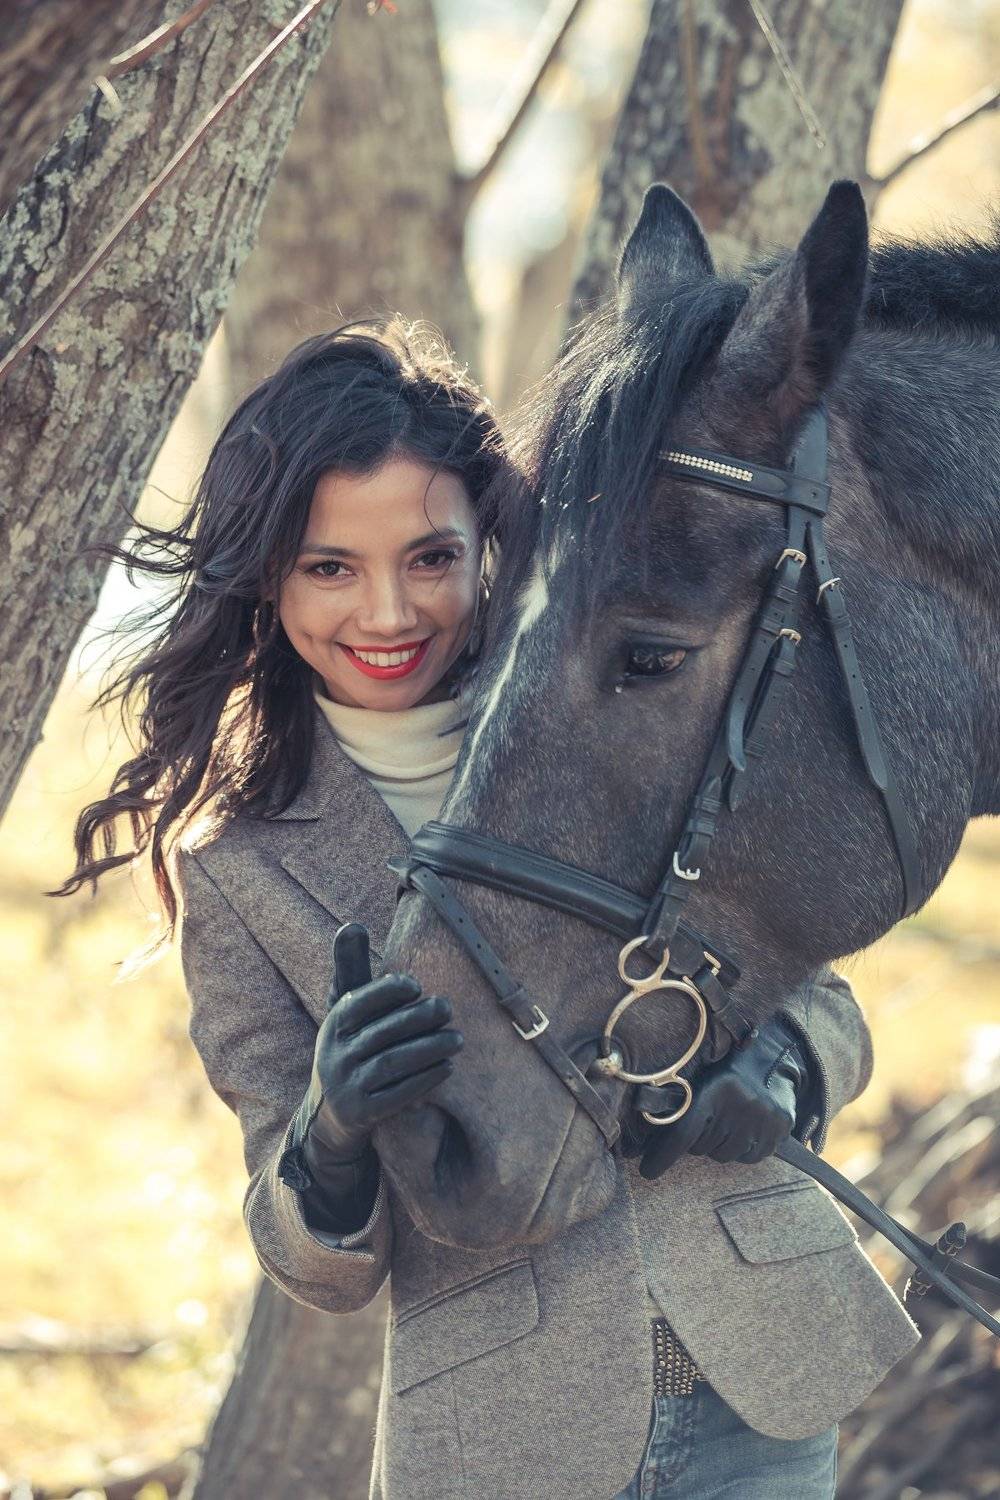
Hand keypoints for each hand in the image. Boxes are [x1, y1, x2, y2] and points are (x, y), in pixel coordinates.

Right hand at [289, 923, 463, 1188]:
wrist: (330, 1114)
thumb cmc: (349, 1046)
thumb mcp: (344, 1011)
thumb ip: (351, 968)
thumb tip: (352, 924)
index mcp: (334, 1025)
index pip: (357, 1003)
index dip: (386, 992)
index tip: (416, 985)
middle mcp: (335, 1055)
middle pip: (382, 1034)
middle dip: (418, 1019)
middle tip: (448, 1008)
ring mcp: (347, 1087)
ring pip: (392, 1064)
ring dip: (429, 1049)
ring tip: (457, 1039)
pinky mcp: (363, 1114)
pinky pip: (398, 1095)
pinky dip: (425, 1080)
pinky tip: (447, 1068)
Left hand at [636, 1015, 811, 1180]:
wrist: (773, 1060)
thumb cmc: (727, 1072)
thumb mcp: (703, 1078)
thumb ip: (681, 1104)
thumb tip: (647, 1140)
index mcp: (714, 1089)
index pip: (683, 1133)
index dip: (663, 1155)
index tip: (647, 1172)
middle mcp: (739, 1106)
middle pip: (701, 1147)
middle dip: (696, 1140)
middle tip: (706, 1121)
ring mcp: (762, 1120)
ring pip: (723, 1155)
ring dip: (719, 1145)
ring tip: (727, 1122)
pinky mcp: (779, 1131)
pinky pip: (749, 1158)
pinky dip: (741, 1150)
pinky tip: (745, 1130)